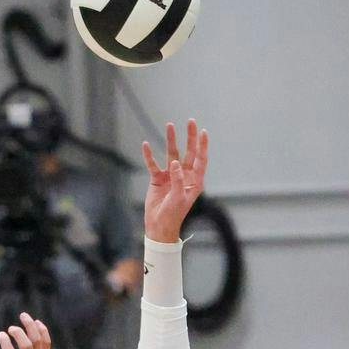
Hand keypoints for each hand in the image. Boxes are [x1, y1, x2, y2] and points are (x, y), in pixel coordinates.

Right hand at [0, 313, 50, 348]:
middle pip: (27, 346)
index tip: (0, 334)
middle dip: (19, 334)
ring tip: (24, 316)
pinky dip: (43, 332)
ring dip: (32, 327)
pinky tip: (36, 322)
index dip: (5, 343)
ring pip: (38, 342)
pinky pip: (46, 344)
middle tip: (11, 328)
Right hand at [142, 119, 208, 242]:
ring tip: (170, 125)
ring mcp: (171, 176)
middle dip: (190, 137)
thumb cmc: (173, 215)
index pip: (200, 159)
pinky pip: (153, 164)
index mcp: (194, 181)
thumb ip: (178, 180)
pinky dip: (149, 155)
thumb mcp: (178, 198)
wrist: (159, 226)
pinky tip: (146, 145)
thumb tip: (175, 162)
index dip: (202, 146)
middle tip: (190, 122)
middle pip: (189, 152)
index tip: (203, 132)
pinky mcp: (158, 179)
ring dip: (171, 140)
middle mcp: (184, 176)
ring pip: (172, 154)